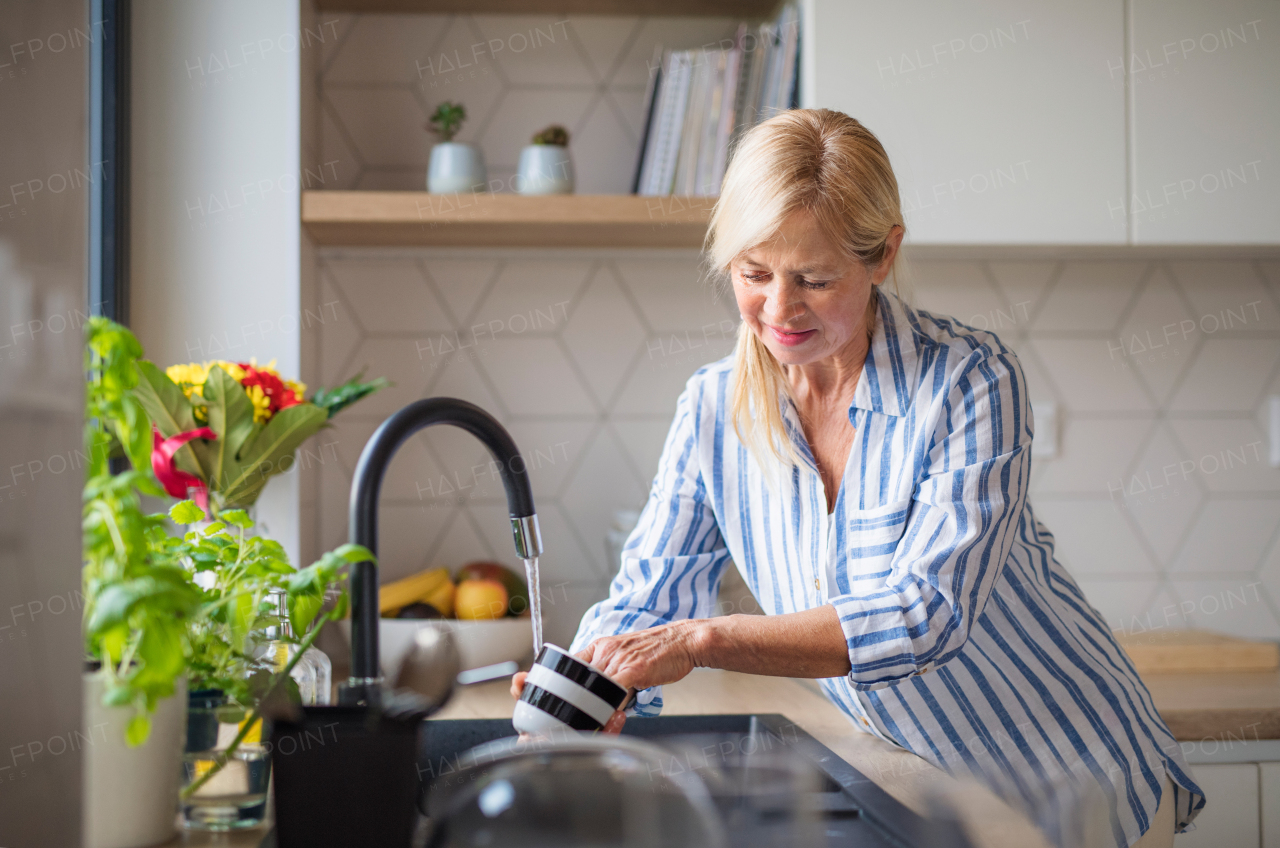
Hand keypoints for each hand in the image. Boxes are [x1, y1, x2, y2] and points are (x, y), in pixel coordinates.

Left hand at [508, 621, 702, 735]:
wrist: (684, 640)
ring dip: (587, 711)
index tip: (525, 686)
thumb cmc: (658, 651)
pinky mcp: (633, 669)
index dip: (545, 678)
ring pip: (592, 689)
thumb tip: (595, 694)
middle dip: (559, 700)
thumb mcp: (624, 653)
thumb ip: (606, 670)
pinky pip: (613, 692)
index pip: (567, 663)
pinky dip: (609, 709)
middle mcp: (604, 650)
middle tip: (551, 720)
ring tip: (584, 728)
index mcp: (599, 647)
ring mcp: (617, 659)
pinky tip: (609, 720)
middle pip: (574, 679)